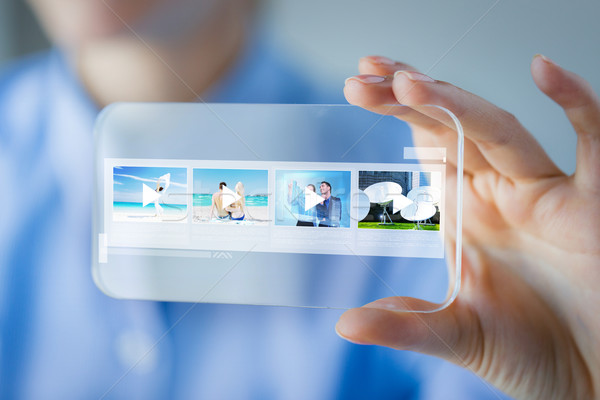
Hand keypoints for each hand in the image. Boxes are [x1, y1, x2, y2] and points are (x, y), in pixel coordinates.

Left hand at [337, 55, 599, 398]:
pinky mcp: (594, 204)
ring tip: (406, 81)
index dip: (397, 113)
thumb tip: (345, 324)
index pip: (429, 144)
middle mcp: (502, 193)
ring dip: (455, 101)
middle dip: (408, 97)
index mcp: (468, 211)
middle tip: (365, 76)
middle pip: (452, 126)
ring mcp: (546, 193)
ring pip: (498, 129)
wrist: (589, 380)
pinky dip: (576, 104)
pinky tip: (546, 70)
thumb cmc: (529, 353)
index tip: (358, 87)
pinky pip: (593, 142)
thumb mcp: (456, 334)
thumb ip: (405, 324)